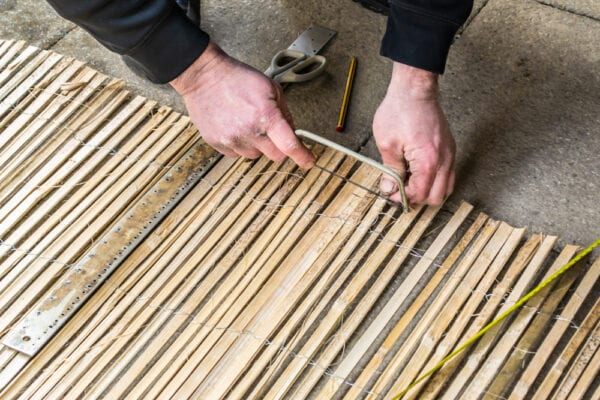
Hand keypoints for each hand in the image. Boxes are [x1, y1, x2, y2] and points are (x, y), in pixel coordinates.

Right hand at [170, 41, 314, 168]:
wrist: (204, 76)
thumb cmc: (237, 78)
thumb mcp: (271, 88)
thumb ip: (285, 113)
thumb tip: (292, 133)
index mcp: (266, 116)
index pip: (289, 145)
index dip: (302, 156)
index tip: (309, 161)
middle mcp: (249, 132)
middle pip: (275, 155)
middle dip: (279, 146)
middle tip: (272, 131)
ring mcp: (232, 140)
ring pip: (255, 155)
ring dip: (257, 144)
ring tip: (247, 122)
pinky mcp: (217, 144)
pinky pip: (237, 153)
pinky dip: (240, 143)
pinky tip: (235, 125)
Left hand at [373, 63, 455, 205]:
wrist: (415, 89)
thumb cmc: (400, 110)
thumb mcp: (387, 143)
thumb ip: (391, 170)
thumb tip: (390, 189)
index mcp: (428, 160)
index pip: (420, 193)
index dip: (403, 198)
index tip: (390, 194)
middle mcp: (444, 159)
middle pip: (437, 196)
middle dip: (417, 197)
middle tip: (399, 190)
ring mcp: (450, 153)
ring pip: (445, 187)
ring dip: (427, 189)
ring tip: (408, 181)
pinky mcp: (449, 148)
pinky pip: (446, 174)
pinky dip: (433, 179)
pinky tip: (416, 171)